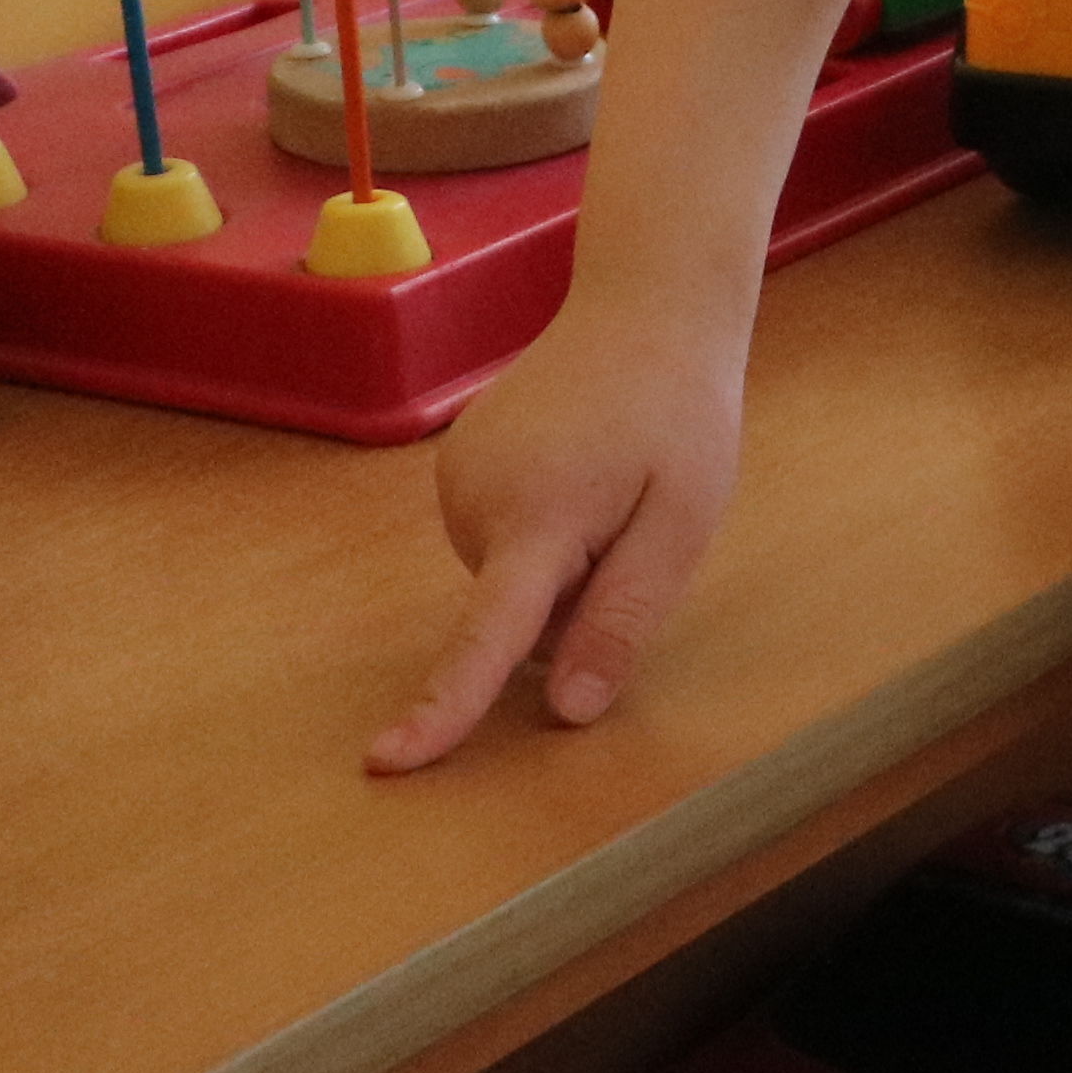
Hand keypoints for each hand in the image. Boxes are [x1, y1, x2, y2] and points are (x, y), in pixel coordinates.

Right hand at [364, 301, 744, 772]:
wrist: (643, 312)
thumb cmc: (678, 416)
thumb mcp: (682, 525)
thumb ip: (621, 618)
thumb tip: (566, 710)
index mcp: (536, 515)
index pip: (487, 634)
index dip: (445, 705)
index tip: (390, 760)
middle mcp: (475, 500)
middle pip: (518, 618)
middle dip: (576, 604)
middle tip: (633, 522)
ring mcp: (455, 480)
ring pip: (509, 586)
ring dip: (561, 567)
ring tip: (607, 487)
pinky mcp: (454, 469)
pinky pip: (500, 548)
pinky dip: (540, 537)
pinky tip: (577, 475)